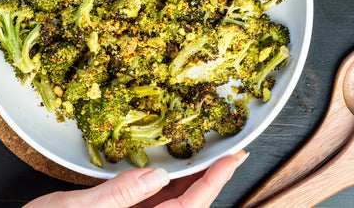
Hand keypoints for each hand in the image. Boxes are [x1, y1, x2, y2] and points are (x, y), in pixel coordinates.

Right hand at [25, 150, 247, 207]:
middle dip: (211, 177)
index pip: (190, 206)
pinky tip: (169, 166)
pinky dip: (166, 181)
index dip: (215, 180)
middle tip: (231, 151)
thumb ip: (118, 196)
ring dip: (192, 178)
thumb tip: (156, 176)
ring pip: (173, 201)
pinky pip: (153, 199)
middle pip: (188, 203)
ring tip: (208, 153)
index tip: (236, 158)